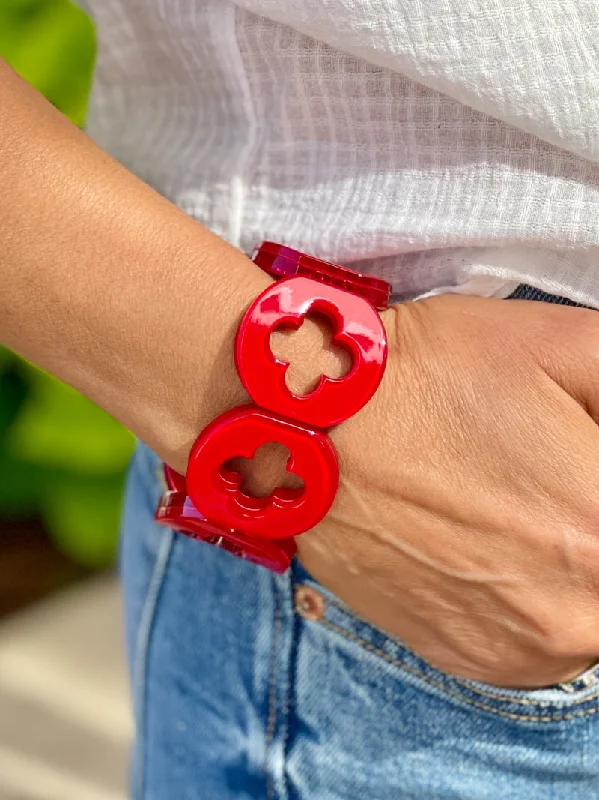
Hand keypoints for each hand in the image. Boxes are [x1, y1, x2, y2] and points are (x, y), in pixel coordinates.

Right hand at [250, 295, 598, 687]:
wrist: (302, 428)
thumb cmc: (423, 376)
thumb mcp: (559, 342)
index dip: (598, 472)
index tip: (579, 461)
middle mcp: (578, 614)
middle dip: (589, 516)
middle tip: (551, 475)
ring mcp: (520, 649)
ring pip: (590, 614)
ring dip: (575, 566)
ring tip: (514, 507)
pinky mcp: (466, 660)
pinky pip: (538, 643)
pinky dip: (532, 598)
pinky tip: (487, 543)